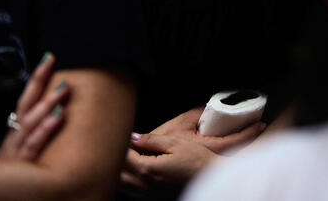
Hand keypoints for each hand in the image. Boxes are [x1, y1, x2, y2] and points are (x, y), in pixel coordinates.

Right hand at [0, 52, 69, 160]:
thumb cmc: (14, 174)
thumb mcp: (21, 152)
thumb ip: (35, 134)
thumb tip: (58, 112)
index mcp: (15, 131)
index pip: (26, 99)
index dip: (37, 78)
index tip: (49, 57)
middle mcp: (14, 136)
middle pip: (26, 103)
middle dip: (39, 80)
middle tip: (52, 60)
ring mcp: (17, 150)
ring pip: (30, 122)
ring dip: (47, 102)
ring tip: (63, 87)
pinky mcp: (22, 165)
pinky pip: (33, 144)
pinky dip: (45, 129)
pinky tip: (58, 116)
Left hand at [120, 116, 264, 192]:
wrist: (210, 177)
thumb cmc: (196, 159)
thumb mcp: (174, 143)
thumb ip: (151, 141)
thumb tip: (132, 137)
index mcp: (148, 170)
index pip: (123, 156)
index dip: (121, 143)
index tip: (123, 133)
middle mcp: (144, 186)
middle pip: (118, 172)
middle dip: (117, 157)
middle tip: (123, 144)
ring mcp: (147, 195)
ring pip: (122, 184)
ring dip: (120, 170)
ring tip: (129, 156)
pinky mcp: (152, 199)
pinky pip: (131, 191)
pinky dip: (127, 180)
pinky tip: (134, 170)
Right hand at [150, 107, 265, 153]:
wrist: (152, 159)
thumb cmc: (167, 141)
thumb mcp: (181, 123)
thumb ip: (197, 113)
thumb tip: (211, 106)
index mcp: (209, 145)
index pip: (236, 141)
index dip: (251, 133)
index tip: (261, 124)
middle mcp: (211, 155)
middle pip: (238, 149)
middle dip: (251, 139)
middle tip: (260, 126)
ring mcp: (207, 160)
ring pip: (231, 153)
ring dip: (241, 144)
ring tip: (251, 131)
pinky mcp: (203, 162)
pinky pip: (222, 155)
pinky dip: (231, 147)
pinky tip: (232, 140)